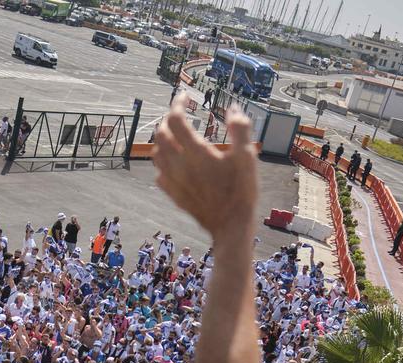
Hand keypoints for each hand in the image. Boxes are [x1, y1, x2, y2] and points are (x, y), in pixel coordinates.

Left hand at [152, 99, 256, 243]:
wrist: (230, 226)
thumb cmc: (241, 191)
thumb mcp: (247, 157)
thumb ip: (240, 129)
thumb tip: (232, 109)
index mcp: (196, 152)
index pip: (176, 120)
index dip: (177, 104)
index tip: (185, 97)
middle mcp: (179, 165)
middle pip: (160, 134)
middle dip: (168, 120)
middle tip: (180, 116)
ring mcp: (174, 181)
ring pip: (156, 153)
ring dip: (163, 140)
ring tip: (176, 136)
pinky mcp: (173, 194)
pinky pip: (159, 173)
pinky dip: (163, 162)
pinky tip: (175, 162)